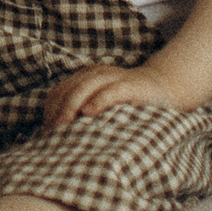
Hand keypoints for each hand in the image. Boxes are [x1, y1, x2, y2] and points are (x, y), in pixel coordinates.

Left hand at [43, 62, 174, 131]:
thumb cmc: (129, 103)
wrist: (164, 88)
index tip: (47, 130)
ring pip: (84, 87)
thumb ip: (84, 113)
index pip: (59, 92)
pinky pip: (110, 91)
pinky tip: (88, 113)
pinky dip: (97, 101)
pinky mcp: (130, 86)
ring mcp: (113, 78)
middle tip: (52, 133)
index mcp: (86, 78)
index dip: (50, 110)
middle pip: (68, 90)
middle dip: (57, 111)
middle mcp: (96, 74)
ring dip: (70, 106)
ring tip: (63, 126)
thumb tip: (60, 136)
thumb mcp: (103, 105)